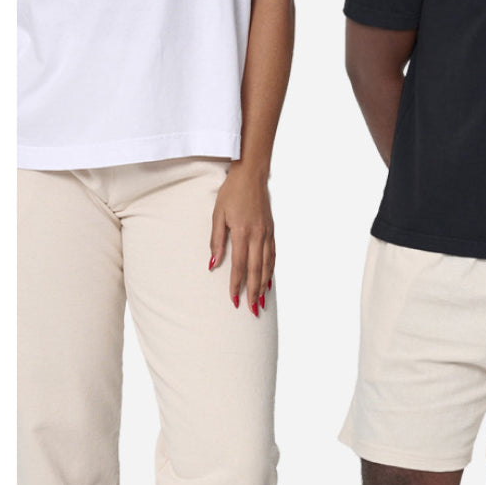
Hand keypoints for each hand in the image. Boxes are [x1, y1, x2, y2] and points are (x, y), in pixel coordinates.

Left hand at [209, 163, 274, 315]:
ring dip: (264, 285)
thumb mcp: (217, 214)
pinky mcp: (272, 230)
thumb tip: (213, 264)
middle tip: (252, 310)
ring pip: (267, 265)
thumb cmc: (232, 192)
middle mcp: (258, 236)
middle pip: (256, 270)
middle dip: (253, 292)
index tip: (233, 300)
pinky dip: (271, 270)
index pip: (238, 266)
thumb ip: (216, 240)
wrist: (252, 175)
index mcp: (242, 233)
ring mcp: (267, 234)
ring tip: (261, 301)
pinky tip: (268, 279)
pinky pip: (272, 255)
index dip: (236, 285)